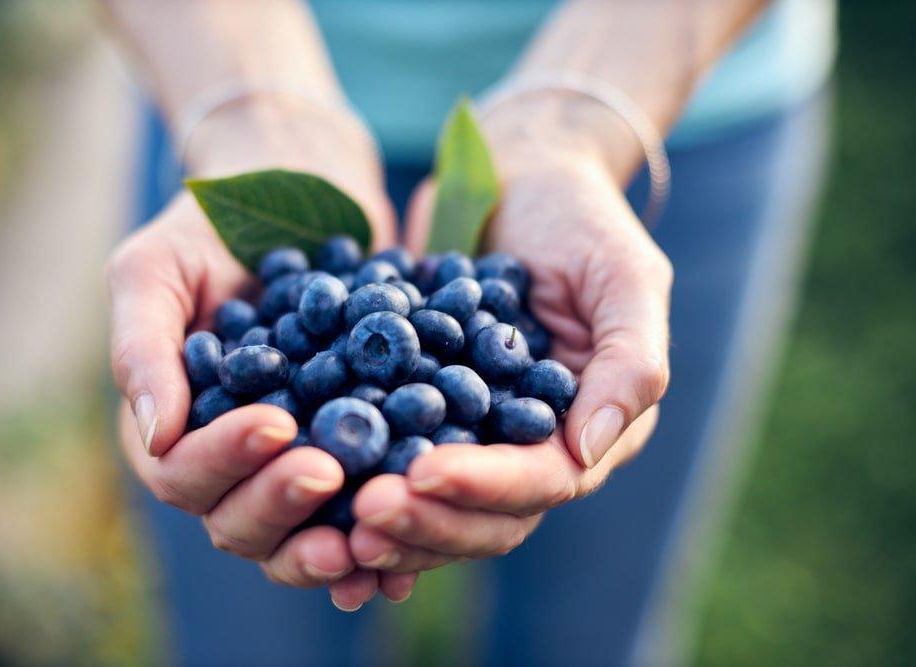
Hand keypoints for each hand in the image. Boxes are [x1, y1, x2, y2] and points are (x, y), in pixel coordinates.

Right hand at [107, 98, 415, 608]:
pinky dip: (379, 532)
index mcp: (172, 427)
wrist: (299, 197)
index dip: (225, 459)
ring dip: (328, 542)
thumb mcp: (156, 270)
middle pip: (239, 520)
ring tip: (368, 530)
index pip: (182, 471)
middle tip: (328, 472)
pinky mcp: (351, 454)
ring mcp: (291, 464)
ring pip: (297, 534)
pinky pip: (359, 510)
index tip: (276, 424)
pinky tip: (408, 534)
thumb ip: (142, 348)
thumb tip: (156, 437)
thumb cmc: (208, 230)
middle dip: (280, 504)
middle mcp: (228, 460)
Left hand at [347, 145, 670, 572]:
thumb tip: (588, 451)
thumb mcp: (626, 276)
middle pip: (483, 513)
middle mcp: (531, 445)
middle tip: (363, 514)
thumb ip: (630, 363)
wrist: (518, 175)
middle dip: (426, 519)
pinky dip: (355, 475)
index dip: (485, 488)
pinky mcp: (421, 408)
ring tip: (331, 519)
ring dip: (385, 517)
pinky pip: (387, 452)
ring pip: (431, 501)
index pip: (543, 480)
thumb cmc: (583, 218)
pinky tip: (306, 478)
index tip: (422, 476)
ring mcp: (472, 431)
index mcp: (591, 426)